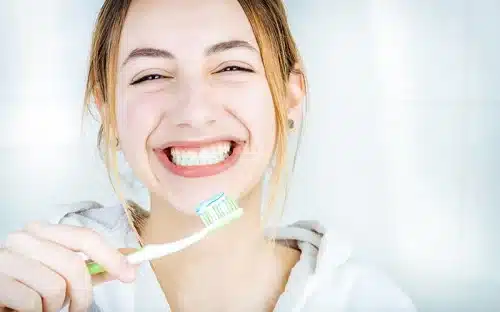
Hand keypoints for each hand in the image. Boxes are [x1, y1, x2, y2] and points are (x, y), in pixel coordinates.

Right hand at [0, 222, 136, 311]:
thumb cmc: (28, 285)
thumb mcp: (61, 273)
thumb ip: (92, 268)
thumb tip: (127, 264)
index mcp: (42, 231)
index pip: (85, 237)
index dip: (111, 256)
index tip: (129, 273)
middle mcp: (23, 238)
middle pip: (74, 264)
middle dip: (83, 293)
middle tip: (79, 307)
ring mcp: (6, 258)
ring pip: (55, 286)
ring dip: (56, 305)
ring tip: (45, 305)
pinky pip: (33, 301)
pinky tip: (27, 309)